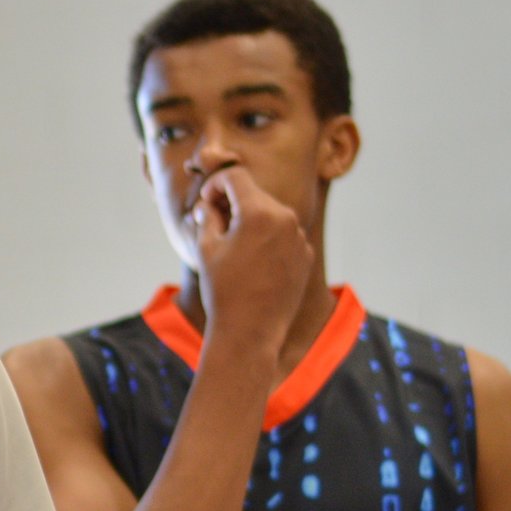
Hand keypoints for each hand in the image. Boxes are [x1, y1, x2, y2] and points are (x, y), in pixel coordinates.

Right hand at [193, 166, 311, 356]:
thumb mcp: (206, 249)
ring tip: (233, 246)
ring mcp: (299, 238)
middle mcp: (286, 218)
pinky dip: (268, 240)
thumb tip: (208, 205)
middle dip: (233, 202)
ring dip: (251, 221)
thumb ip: (207, 217)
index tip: (205, 200)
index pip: (236, 178)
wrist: (250, 333)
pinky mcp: (305, 256)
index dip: (216, 184)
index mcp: (259, 212)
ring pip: (271, 215)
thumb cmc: (223, 291)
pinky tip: (252, 263)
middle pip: (255, 195)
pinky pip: (284, 236)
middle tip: (213, 222)